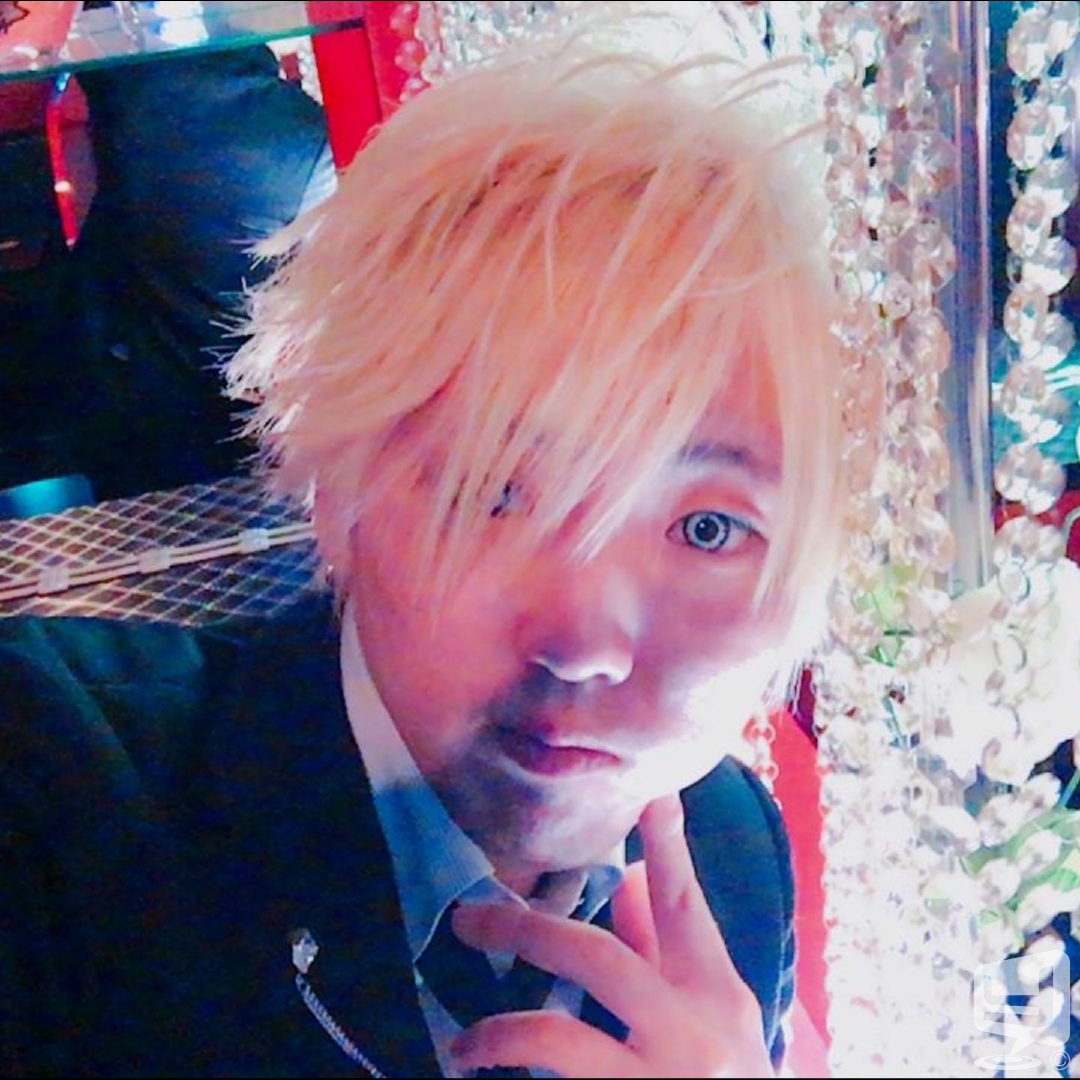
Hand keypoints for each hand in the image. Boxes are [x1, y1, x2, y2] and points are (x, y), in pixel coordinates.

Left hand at [449, 794, 774, 1077]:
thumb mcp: (713, 1018)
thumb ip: (667, 953)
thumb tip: (625, 881)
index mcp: (717, 997)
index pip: (685, 907)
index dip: (669, 847)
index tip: (651, 793)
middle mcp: (692, 1035)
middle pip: (599, 958)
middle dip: (528, 929)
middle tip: (471, 917)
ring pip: (561, 1041)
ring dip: (501, 1032)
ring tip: (463, 1043)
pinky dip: (519, 1077)